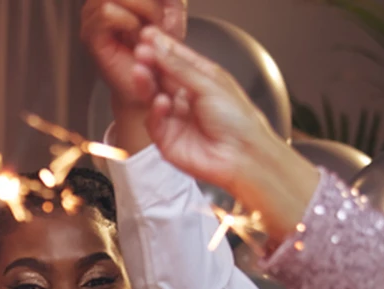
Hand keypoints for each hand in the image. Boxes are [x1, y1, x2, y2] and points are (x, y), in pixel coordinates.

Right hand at [81, 0, 185, 111]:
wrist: (155, 82)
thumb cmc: (161, 47)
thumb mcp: (170, 7)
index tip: (159, 9)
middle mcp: (99, 2)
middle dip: (147, 0)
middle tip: (159, 17)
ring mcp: (91, 18)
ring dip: (142, 8)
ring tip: (150, 28)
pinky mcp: (90, 36)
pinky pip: (107, 13)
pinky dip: (129, 21)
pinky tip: (137, 36)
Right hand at [131, 27, 318, 238]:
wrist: (243, 157)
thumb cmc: (239, 121)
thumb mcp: (210, 84)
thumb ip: (180, 68)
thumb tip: (159, 49)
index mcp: (201, 80)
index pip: (176, 59)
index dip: (162, 48)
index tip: (147, 37)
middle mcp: (187, 98)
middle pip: (161, 76)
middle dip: (150, 64)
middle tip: (139, 54)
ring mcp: (176, 118)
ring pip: (153, 97)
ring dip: (146, 83)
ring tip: (141, 72)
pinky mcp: (167, 139)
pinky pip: (154, 121)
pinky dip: (155, 111)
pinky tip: (161, 103)